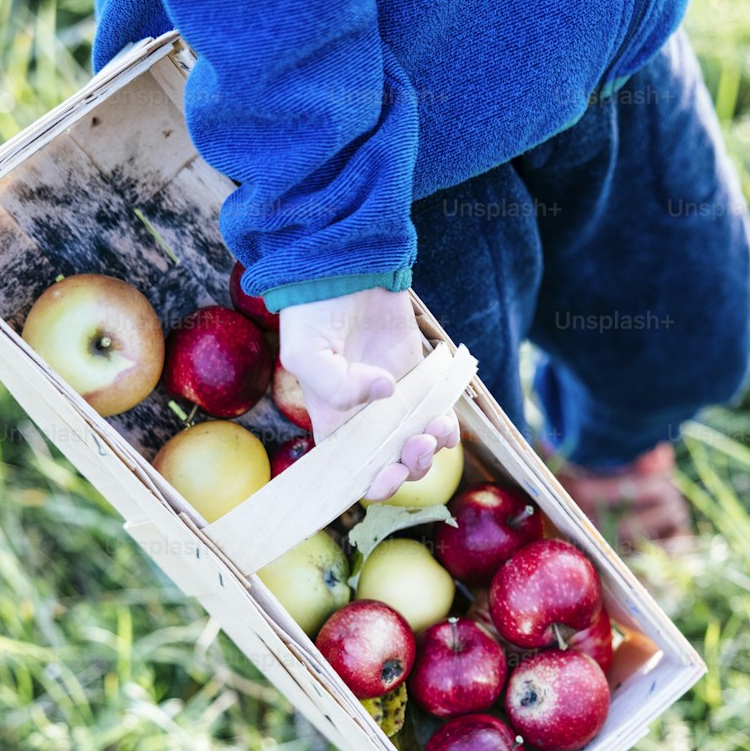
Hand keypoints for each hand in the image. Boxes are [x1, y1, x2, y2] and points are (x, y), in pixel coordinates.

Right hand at [278, 288, 459, 500]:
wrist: (346, 267)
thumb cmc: (313, 311)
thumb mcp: (304, 350)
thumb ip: (333, 384)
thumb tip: (384, 392)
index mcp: (332, 421)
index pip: (349, 470)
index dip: (369, 482)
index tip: (386, 473)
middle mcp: (363, 420)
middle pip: (388, 466)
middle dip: (407, 468)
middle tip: (415, 445)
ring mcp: (393, 404)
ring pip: (416, 449)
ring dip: (429, 452)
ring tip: (434, 430)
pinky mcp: (419, 384)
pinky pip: (437, 419)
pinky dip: (446, 430)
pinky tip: (444, 421)